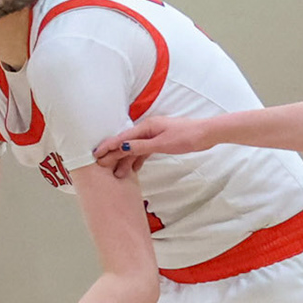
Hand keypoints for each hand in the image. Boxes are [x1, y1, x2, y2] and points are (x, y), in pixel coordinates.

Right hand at [92, 115, 213, 179]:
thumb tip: (122, 147)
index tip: (96, 154)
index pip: (122, 138)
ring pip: (135, 149)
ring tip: (118, 174)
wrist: (206, 134)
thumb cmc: (186, 136)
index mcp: (146, 127)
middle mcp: (148, 129)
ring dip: (126, 160)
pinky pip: (145, 151)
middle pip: (126, 143)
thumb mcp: (162, 143)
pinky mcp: (161, 141)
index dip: (108, 146)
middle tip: (102, 167)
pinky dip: (138, 160)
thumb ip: (141, 146)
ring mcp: (154, 135)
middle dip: (114, 155)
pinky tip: (134, 169)